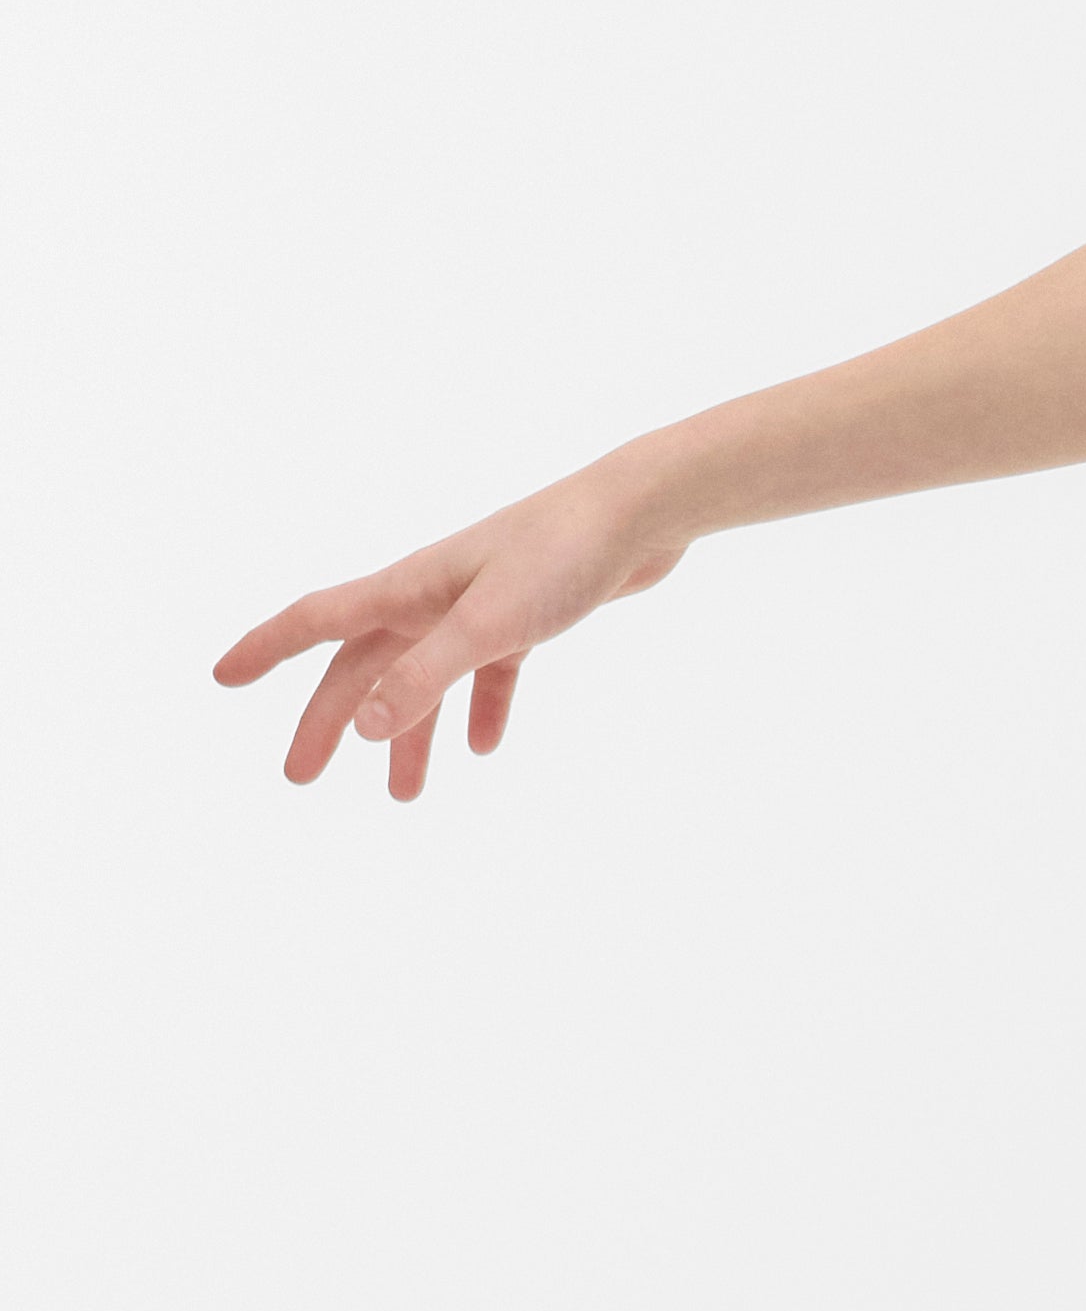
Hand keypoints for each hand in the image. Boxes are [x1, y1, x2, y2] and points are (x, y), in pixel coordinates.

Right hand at [214, 459, 687, 800]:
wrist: (637, 515)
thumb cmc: (559, 557)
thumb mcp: (487, 627)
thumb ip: (423, 677)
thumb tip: (361, 725)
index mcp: (405, 589)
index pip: (314, 622)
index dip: (264, 650)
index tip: (221, 678)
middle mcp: (429, 595)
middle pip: (361, 666)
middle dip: (329, 721)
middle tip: (302, 777)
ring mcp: (475, 604)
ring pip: (423, 678)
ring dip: (408, 733)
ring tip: (403, 795)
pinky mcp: (525, 614)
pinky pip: (488, 672)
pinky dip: (482, 709)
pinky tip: (488, 747)